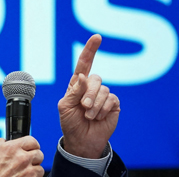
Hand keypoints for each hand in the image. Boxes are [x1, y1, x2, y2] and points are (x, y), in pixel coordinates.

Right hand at [0, 136, 43, 176]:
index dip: (31, 145)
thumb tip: (0, 143)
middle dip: (34, 157)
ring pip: (40, 168)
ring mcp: (27, 172)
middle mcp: (21, 158)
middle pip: (39, 154)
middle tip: (27, 161)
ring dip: (35, 170)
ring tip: (26, 172)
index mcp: (10, 148)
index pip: (32, 141)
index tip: (28, 148)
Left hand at [58, 34, 120, 157]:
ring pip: (103, 90)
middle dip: (88, 94)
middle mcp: (91, 87)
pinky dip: (103, 109)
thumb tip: (83, 76)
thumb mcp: (65, 106)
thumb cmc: (70, 122)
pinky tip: (98, 117)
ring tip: (89, 115)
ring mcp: (103, 95)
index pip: (84, 63)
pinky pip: (111, 100)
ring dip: (94, 105)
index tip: (97, 37)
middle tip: (83, 107)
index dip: (90, 50)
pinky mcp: (113, 104)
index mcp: (77, 84)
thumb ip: (74, 91)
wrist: (81, 140)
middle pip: (95, 79)